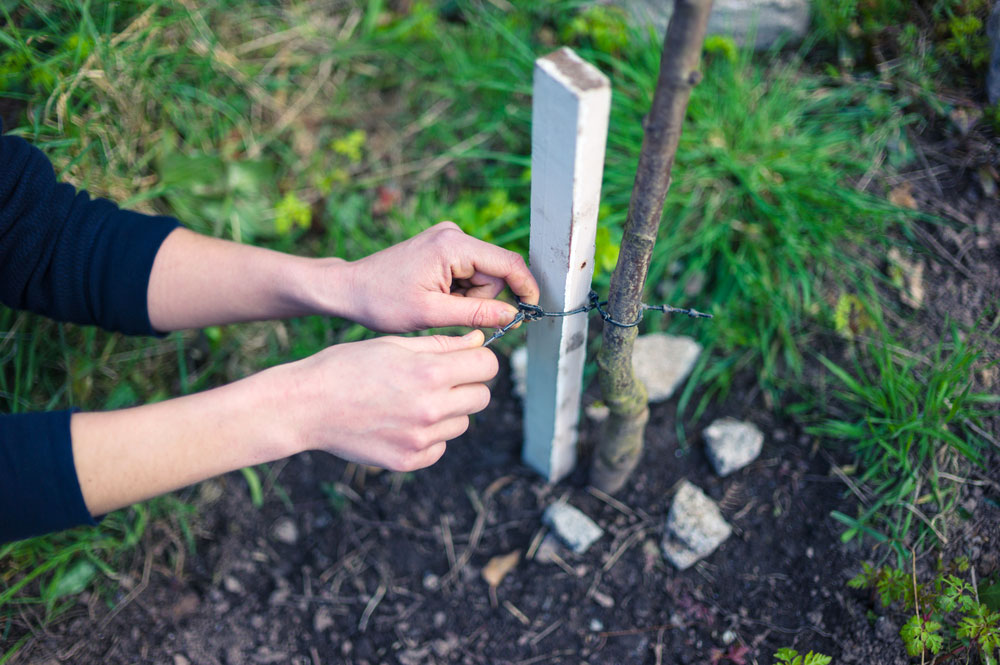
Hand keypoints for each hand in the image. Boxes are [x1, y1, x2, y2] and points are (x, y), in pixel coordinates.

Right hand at [269, 329, 496, 470]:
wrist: (306, 406)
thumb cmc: (347, 367)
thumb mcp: (394, 344)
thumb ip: (442, 345)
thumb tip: (478, 341)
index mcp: (430, 372)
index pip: (488, 365)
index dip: (478, 359)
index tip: (465, 359)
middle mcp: (431, 408)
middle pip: (482, 397)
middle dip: (467, 385)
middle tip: (439, 380)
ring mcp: (421, 439)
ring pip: (461, 423)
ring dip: (448, 411)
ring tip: (411, 401)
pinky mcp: (409, 461)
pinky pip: (440, 447)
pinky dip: (429, 437)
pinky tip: (400, 422)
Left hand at [336, 222, 538, 332]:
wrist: (350, 289)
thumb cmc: (382, 301)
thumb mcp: (431, 314)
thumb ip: (476, 314)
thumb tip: (513, 316)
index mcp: (452, 245)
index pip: (507, 263)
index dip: (525, 287)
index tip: (532, 310)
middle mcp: (453, 234)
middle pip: (496, 271)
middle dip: (483, 298)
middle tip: (453, 313)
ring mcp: (448, 238)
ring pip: (483, 274)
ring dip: (470, 296)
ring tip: (437, 305)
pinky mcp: (443, 247)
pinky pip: (469, 272)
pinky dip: (460, 290)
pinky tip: (436, 297)